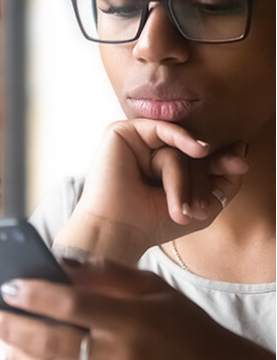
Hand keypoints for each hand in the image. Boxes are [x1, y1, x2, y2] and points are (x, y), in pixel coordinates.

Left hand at [0, 261, 273, 359]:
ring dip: (17, 355)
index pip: (71, 303)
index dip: (35, 294)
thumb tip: (66, 267)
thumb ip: (110, 275)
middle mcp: (119, 355)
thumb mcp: (154, 289)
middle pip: (51, 339)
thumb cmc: (188, 326)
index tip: (10, 286)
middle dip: (12, 326)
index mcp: (131, 319)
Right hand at [55, 119, 248, 258]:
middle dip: (203, 178)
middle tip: (204, 206)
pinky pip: (161, 129)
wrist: (118, 230)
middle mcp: (152, 154)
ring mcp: (138, 143)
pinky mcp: (123, 133)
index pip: (199, 159)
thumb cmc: (153, 223)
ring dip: (184, 179)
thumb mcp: (202, 206)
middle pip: (190, 154)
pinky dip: (182, 138)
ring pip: (176, 148)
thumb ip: (225, 182)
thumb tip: (241, 149)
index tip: (240, 166)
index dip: (221, 162)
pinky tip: (199, 150)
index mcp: (165, 170)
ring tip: (181, 209)